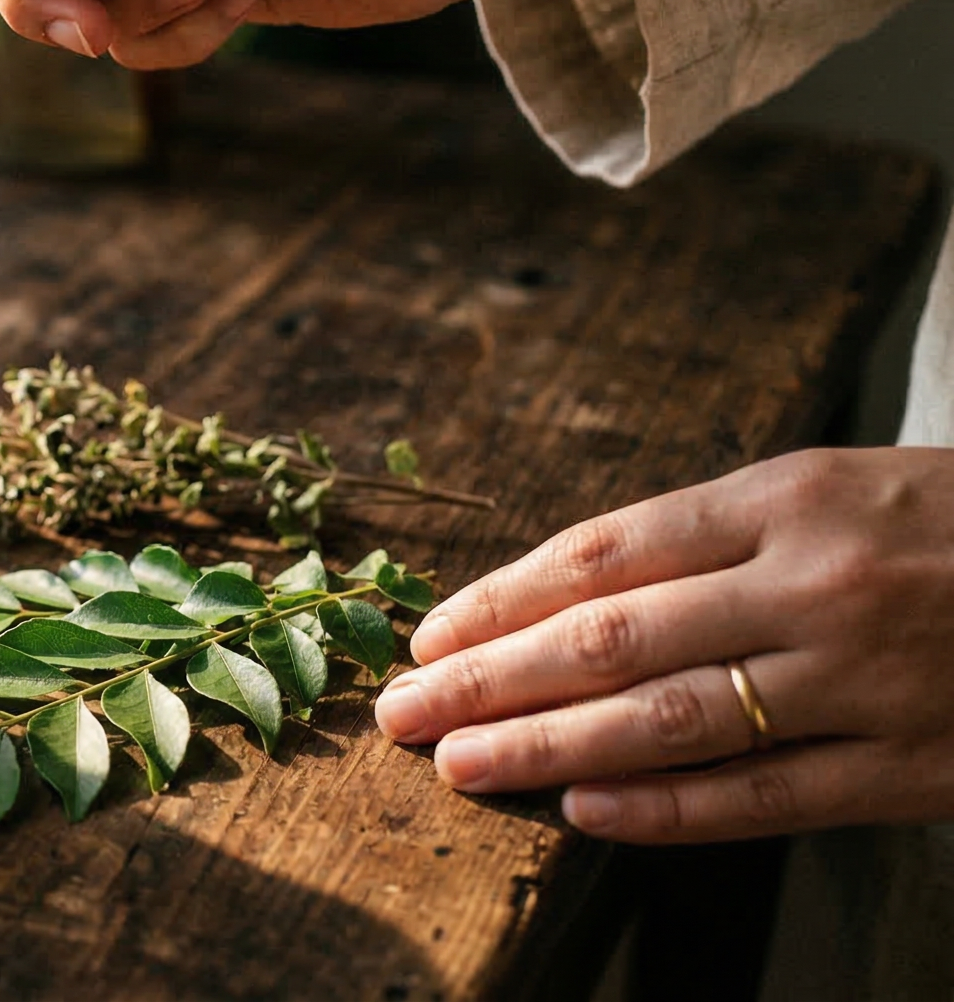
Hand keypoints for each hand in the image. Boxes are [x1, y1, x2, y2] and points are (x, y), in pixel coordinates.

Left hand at [373, 447, 953, 842]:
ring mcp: (867, 681)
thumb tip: (570, 596)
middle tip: (400, 710)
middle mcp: (817, 584)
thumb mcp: (844, 487)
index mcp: (791, 497)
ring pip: (668, 722)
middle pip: (609, 640)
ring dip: (547, 749)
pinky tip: (584, 814)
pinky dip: (665, 810)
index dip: (499, 600)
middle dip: (488, 679)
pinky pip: (765, 798)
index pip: (603, 555)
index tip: (423, 635)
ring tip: (460, 765)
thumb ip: (720, 537)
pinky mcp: (916, 767)